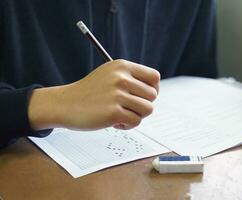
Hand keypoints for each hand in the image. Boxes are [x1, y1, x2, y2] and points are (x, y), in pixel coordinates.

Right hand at [28, 59, 159, 130]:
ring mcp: (117, 95)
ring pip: (147, 109)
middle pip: (153, 95)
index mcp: (122, 66)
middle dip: (143, 105)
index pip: (154, 77)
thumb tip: (154, 90)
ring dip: (136, 116)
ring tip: (122, 115)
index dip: (153, 89)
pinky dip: (128, 125)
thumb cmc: (89, 92)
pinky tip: (115, 122)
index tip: (143, 97)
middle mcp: (121, 78)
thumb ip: (131, 78)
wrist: (65, 104)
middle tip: (128, 108)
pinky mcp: (113, 113)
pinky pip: (136, 121)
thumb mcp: (110, 74)